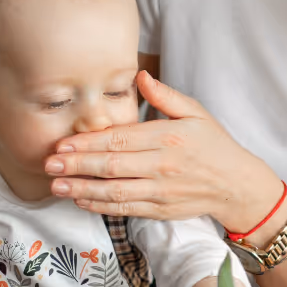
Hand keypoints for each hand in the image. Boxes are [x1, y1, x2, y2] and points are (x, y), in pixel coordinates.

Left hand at [46, 71, 280, 229]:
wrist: (237, 185)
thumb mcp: (196, 112)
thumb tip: (139, 76)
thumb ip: (165, 95)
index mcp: (168, 137)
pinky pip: (126, 209)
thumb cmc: (214, 145)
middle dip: (77, 166)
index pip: (121, 140)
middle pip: (112, 167)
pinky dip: (101, 206)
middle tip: (49, 164)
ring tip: (56, 186)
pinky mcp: (161, 210)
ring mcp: (162, 191)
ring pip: (115, 192)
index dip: (89, 143)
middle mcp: (163, 166)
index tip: (63, 144)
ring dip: (82, 189)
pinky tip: (81, 200)